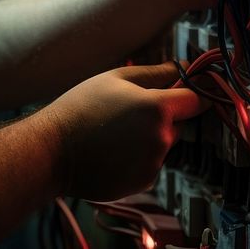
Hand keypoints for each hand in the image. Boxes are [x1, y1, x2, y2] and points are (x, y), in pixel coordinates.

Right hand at [39, 62, 207, 201]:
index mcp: (157, 108)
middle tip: (125, 113)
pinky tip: (110, 151)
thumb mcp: (116, 78)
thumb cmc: (80, 109)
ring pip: (162, 145)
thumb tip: (185, 66)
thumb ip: (156, 73)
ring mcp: (153, 163)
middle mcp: (161, 138)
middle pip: (177, 124)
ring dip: (147, 139)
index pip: (197, 100)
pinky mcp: (143, 182)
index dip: (192, 95)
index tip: (184, 93)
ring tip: (112, 134)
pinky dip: (136, 159)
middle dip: (160, 118)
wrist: (52, 150)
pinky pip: (149, 164)